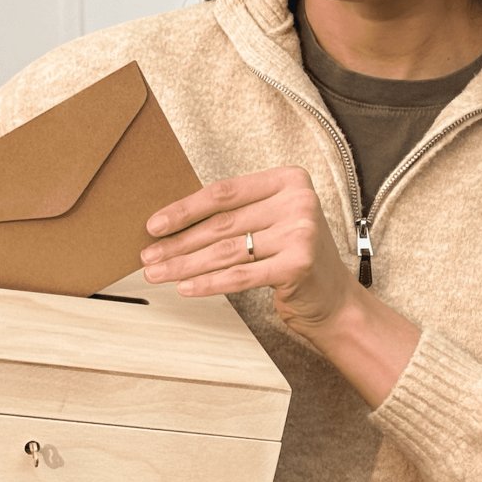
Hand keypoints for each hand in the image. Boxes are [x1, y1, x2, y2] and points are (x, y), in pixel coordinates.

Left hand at [140, 165, 361, 339]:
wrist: (333, 300)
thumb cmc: (293, 260)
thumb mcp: (271, 225)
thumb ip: (239, 216)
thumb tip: (176, 224)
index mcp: (288, 181)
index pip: (225, 193)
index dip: (185, 209)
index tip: (154, 225)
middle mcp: (297, 201)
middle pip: (222, 224)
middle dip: (179, 242)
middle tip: (148, 256)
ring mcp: (300, 232)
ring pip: (226, 251)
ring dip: (185, 265)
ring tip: (157, 273)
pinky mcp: (297, 265)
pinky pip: (239, 276)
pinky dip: (208, 284)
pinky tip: (185, 289)